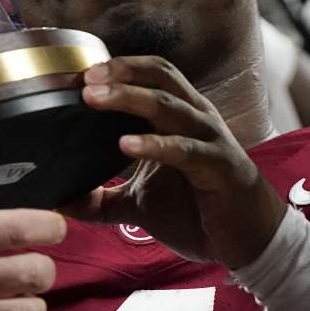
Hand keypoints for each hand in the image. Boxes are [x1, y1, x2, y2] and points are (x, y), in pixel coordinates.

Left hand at [65, 56, 285, 268]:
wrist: (249, 242)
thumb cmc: (197, 212)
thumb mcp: (139, 205)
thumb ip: (102, 200)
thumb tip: (60, 202)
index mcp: (179, 117)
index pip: (149, 75)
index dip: (115, 68)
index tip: (77, 74)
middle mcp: (195, 118)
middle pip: (159, 76)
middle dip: (121, 71)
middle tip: (85, 77)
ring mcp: (209, 139)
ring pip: (169, 105)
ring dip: (130, 97)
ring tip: (95, 98)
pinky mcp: (218, 167)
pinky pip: (184, 149)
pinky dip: (155, 144)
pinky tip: (127, 144)